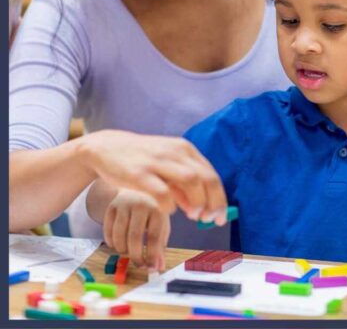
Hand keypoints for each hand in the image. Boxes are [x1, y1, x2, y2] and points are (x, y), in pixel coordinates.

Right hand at [80, 130, 227, 222]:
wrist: (106, 147)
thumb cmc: (142, 161)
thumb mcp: (167, 167)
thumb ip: (183, 187)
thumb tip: (200, 209)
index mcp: (185, 149)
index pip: (211, 175)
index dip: (219, 198)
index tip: (220, 217)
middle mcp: (175, 152)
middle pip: (206, 178)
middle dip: (213, 202)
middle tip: (210, 220)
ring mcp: (157, 161)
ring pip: (190, 180)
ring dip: (197, 202)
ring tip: (194, 216)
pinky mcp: (138, 173)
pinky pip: (162, 192)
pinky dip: (170, 204)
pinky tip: (169, 210)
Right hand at [103, 189, 169, 269]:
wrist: (138, 187)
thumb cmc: (153, 210)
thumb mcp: (161, 224)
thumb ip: (161, 245)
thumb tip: (158, 268)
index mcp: (157, 209)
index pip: (154, 235)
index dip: (152, 254)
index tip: (152, 268)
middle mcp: (140, 204)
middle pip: (134, 236)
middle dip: (136, 255)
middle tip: (139, 265)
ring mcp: (124, 204)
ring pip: (119, 235)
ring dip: (122, 250)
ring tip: (128, 253)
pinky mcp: (111, 206)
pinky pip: (107, 230)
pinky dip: (111, 242)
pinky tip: (117, 245)